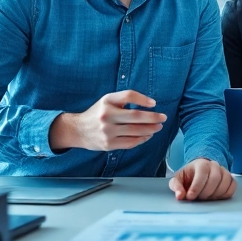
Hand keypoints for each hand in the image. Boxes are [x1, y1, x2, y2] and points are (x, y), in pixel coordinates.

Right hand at [49, 90, 166, 151]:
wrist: (78, 130)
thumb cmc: (98, 113)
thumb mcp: (107, 100)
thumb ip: (124, 99)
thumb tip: (149, 104)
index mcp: (107, 101)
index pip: (128, 96)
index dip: (143, 99)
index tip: (154, 103)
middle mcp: (106, 115)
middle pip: (135, 116)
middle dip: (153, 117)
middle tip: (163, 118)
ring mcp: (107, 131)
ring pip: (135, 131)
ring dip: (150, 129)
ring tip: (158, 127)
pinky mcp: (108, 144)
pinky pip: (130, 142)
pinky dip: (142, 139)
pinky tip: (148, 135)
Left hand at [169, 158, 235, 200]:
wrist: (199, 171)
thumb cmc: (189, 176)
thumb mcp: (178, 179)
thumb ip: (176, 186)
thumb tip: (180, 196)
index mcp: (201, 164)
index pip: (202, 173)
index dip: (196, 187)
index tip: (190, 197)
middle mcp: (215, 165)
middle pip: (215, 179)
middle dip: (206, 192)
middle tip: (199, 198)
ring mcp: (224, 171)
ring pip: (225, 183)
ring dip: (215, 194)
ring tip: (206, 198)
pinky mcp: (230, 179)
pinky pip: (232, 186)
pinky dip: (225, 194)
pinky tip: (216, 197)